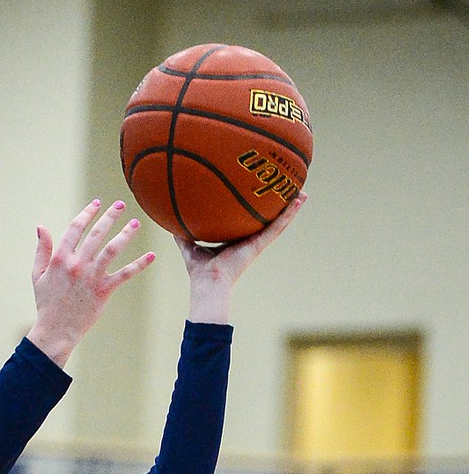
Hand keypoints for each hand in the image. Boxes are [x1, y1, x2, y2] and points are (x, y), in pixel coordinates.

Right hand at [26, 200, 154, 365]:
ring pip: (112, 249)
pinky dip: (139, 265)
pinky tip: (151, 256)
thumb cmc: (47, 304)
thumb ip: (42, 250)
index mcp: (61, 258)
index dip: (87, 213)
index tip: (97, 203)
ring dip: (126, 234)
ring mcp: (91, 277)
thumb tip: (41, 227)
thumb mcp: (38, 275)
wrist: (56, 331)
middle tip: (121, 205)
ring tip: (135, 223)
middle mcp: (77, 265)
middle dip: (110, 216)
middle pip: (97, 234)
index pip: (76, 228)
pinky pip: (124, 274)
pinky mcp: (103, 291)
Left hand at [177, 193, 305, 322]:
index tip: (263, 195)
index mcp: (236, 240)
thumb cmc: (199, 271)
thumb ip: (182, 233)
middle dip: (278, 206)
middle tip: (289, 190)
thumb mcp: (190, 245)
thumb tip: (171, 219)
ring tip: (303, 192)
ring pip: (278, 221)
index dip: (256, 209)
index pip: (249, 221)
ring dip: (291, 207)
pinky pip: (277, 226)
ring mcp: (256, 242)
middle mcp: (249, 240)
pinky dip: (288, 214)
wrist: (208, 284)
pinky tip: (299, 201)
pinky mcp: (259, 244)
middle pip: (267, 219)